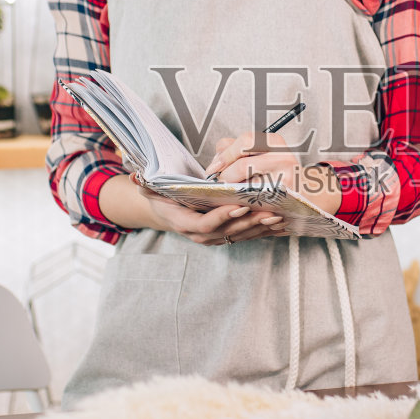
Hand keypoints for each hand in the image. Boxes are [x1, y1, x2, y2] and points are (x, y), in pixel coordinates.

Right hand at [140, 185, 286, 245]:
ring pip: (241, 235)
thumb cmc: (163, 196)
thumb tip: (137, 180)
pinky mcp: (228, 236)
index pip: (205, 224)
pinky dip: (265, 230)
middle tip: (269, 211)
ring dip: (261, 227)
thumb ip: (146, 185)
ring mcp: (216, 238)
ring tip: (279, 216)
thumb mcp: (151, 190)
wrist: (167, 210)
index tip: (239, 206)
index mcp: (184, 223)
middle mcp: (201, 235)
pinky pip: (248, 235)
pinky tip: (281, 224)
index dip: (223, 217)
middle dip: (250, 222)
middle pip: (229, 232)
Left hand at [206, 133, 342, 215]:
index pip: (245, 141)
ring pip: (247, 185)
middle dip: (225, 175)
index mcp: (274, 142)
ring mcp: (285, 179)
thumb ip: (234, 149)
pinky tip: (240, 202)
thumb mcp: (259, 153)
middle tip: (219, 182)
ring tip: (229, 192)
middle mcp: (283, 157)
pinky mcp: (283, 198)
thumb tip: (216, 161)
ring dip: (232, 191)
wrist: (302, 193)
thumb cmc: (274, 172)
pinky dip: (243, 203)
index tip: (213, 168)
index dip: (225, 155)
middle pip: (243, 164)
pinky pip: (255, 201)